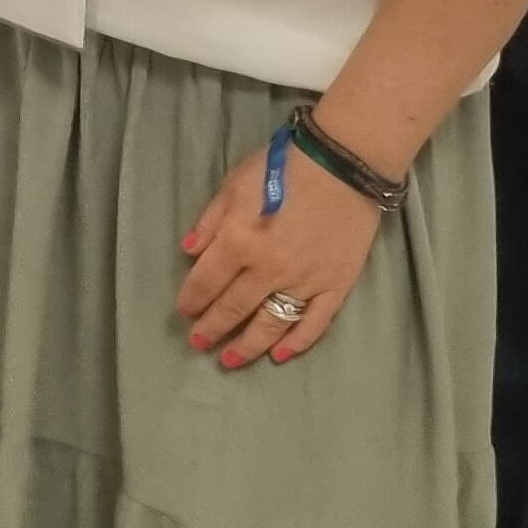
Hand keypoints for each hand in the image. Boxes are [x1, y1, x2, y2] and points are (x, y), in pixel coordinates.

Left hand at [177, 136, 382, 365]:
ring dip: (247, 345)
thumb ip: (210, 222)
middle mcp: (269, 269)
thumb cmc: (282, 168)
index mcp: (239, 242)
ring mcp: (305, 281)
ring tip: (229, 361)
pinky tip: (279, 355)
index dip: (192, 299)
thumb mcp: (233, 185)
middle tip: (197, 343)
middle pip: (234, 307)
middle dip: (212, 328)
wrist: (343, 166)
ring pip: (271, 324)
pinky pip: (315, 323)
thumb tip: (188, 252)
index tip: (183, 313)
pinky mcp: (336, 286)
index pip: (206, 281)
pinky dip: (297, 343)